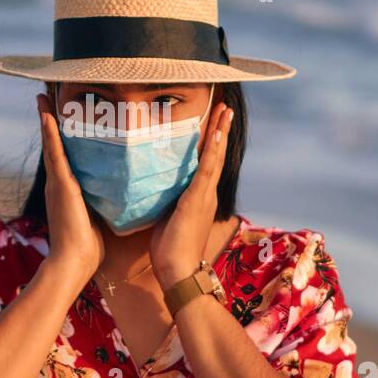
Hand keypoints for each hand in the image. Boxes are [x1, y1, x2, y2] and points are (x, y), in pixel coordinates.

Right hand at [36, 92, 104, 288]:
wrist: (73, 262)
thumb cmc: (88, 246)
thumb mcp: (98, 215)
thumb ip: (105, 201)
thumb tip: (123, 192)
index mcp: (68, 188)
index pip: (66, 153)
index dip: (63, 133)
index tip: (62, 112)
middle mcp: (58, 181)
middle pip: (54, 142)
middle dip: (51, 118)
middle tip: (48, 93)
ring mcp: (57, 181)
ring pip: (51, 142)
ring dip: (47, 117)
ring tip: (44, 93)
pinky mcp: (60, 184)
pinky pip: (54, 152)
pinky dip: (50, 132)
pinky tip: (47, 113)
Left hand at [150, 100, 232, 289]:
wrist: (177, 271)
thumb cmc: (170, 249)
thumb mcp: (166, 216)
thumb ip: (165, 199)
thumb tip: (151, 185)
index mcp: (200, 197)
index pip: (208, 163)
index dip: (212, 142)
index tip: (215, 120)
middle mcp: (207, 193)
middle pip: (217, 155)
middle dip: (221, 129)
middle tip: (226, 107)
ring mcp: (204, 196)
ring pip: (216, 157)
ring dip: (220, 132)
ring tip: (225, 111)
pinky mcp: (197, 200)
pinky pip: (206, 171)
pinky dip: (212, 151)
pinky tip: (215, 134)